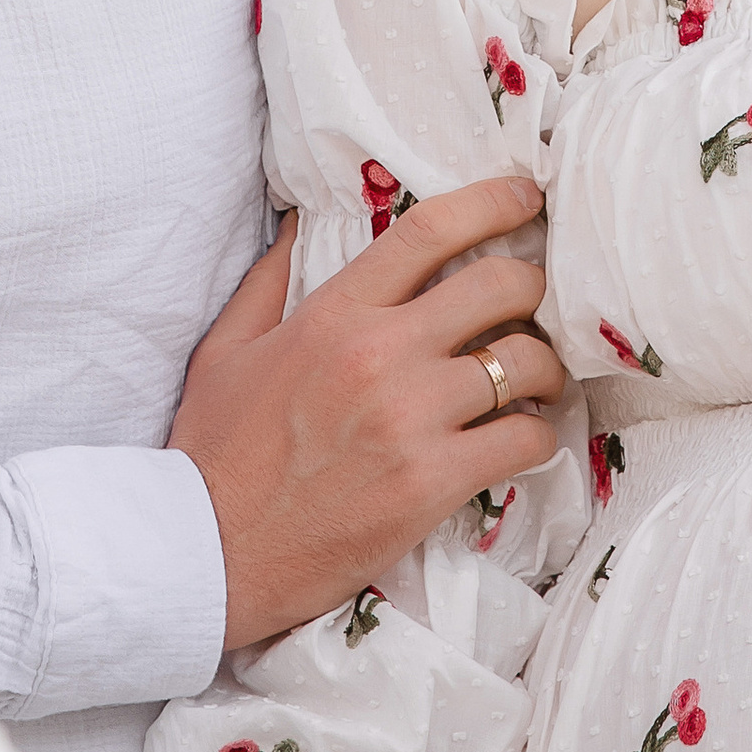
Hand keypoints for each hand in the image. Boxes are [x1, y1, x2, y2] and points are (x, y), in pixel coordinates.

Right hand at [169, 177, 568, 648]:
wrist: (206, 556)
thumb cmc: (213, 453)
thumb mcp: (224, 350)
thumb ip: (268, 280)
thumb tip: (297, 221)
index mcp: (333, 314)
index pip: (429, 230)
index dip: (492, 202)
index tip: (526, 196)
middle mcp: (379, 353)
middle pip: (499, 286)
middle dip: (532, 288)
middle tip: (534, 307)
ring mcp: (411, 418)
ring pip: (524, 362)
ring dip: (544, 368)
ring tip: (537, 382)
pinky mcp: (432, 483)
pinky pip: (523, 439)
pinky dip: (537, 435)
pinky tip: (524, 438)